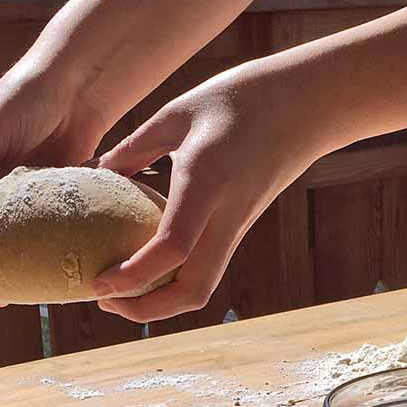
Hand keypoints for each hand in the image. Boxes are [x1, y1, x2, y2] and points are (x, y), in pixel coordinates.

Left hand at [92, 67, 321, 321]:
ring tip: (121, 290)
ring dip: (161, 303)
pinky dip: (175, 280)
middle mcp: (226, 214)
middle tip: (106, 299)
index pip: (172, 247)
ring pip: (202, 287)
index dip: (133, 275)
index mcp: (206, 181)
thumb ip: (135, 146)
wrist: (310, 104)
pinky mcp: (241, 227)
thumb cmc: (244, 97)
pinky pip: (207, 268)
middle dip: (146, 310)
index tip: (98, 282)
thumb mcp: (179, 112)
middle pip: (192, 291)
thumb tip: (97, 173)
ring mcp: (238, 225)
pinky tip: (147, 265)